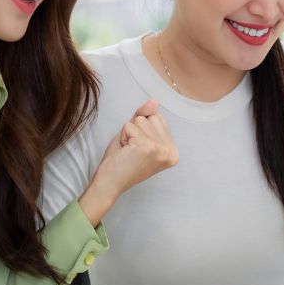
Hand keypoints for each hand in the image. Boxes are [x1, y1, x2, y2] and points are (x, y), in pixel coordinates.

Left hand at [77, 99, 177, 224]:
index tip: (138, 148)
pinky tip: (125, 151)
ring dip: (128, 134)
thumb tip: (154, 101)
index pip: (158, 118)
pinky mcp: (148, 147)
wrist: (110, 183)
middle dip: (136, 130)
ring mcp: (161, 149)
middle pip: (151, 117)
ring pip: (140, 120)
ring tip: (128, 151)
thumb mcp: (136, 134)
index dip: (142, 129)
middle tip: (131, 150)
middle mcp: (171, 151)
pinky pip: (130, 125)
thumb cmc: (122, 162)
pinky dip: (123, 136)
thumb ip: (145, 116)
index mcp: (173, 150)